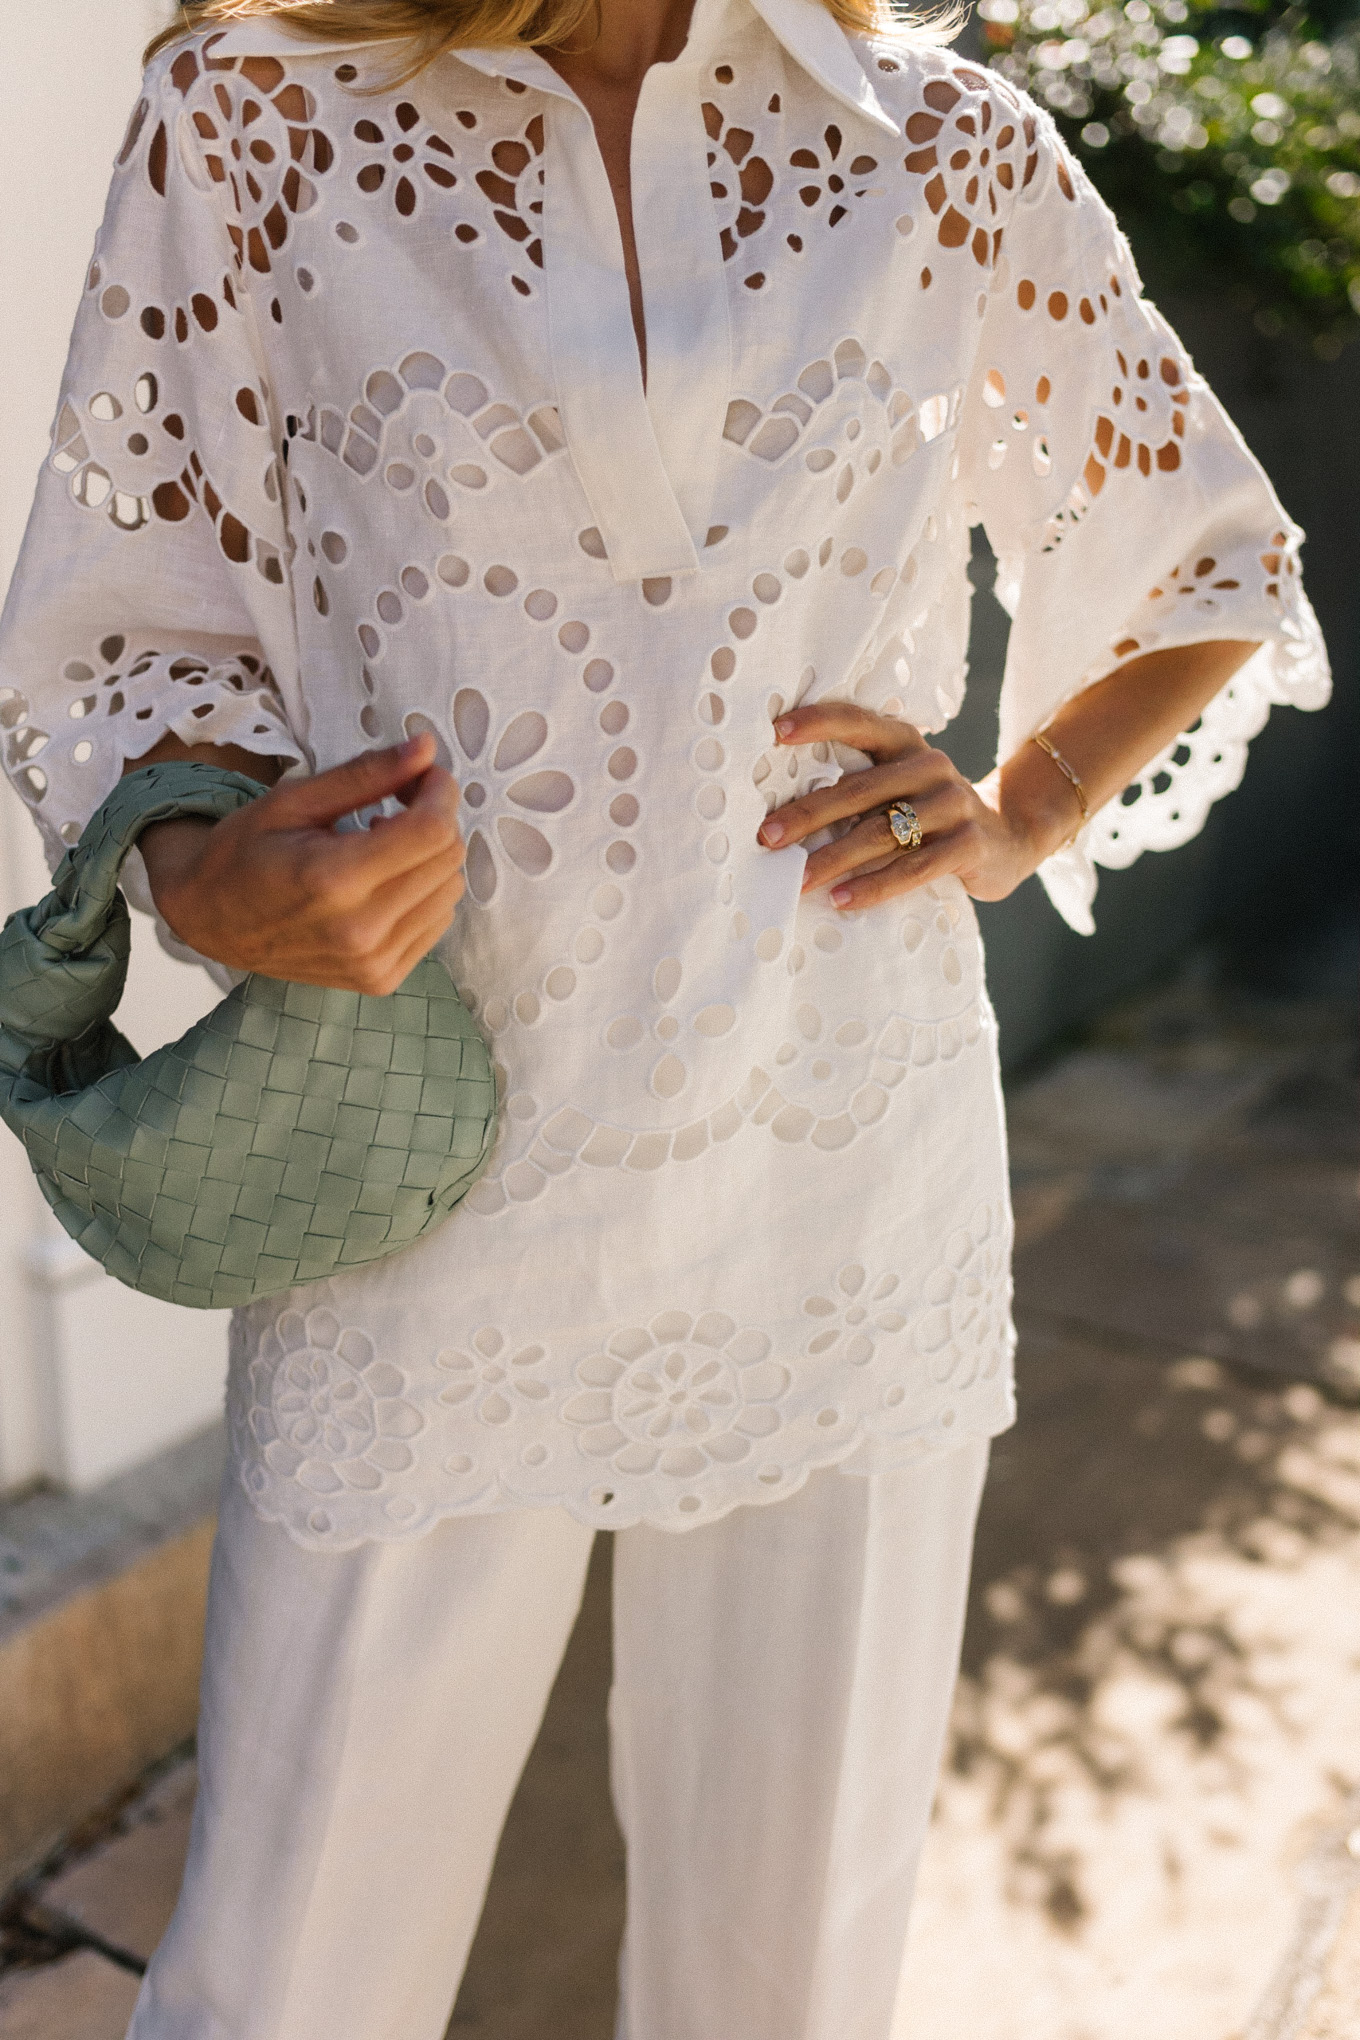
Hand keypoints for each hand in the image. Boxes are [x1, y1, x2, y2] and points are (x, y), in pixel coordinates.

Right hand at [137, 734, 465, 993]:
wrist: (210, 921)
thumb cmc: (245, 852)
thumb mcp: (295, 800)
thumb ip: (365, 775)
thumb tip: (426, 748)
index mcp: (334, 879)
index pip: (431, 831)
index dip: (439, 792)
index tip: (422, 775)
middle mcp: (360, 929)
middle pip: (447, 859)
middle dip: (435, 817)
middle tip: (398, 801)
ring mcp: (373, 962)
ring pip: (449, 891)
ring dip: (430, 857)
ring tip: (382, 843)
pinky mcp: (381, 979)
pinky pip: (436, 923)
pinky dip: (423, 891)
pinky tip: (383, 879)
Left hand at [755, 704, 1061, 912]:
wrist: (1009, 837)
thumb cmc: (931, 815)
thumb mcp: (901, 788)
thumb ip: (859, 789)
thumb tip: (782, 815)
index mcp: (906, 745)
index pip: (859, 723)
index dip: (819, 723)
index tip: (776, 731)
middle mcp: (931, 766)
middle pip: (860, 789)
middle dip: (809, 813)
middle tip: (767, 837)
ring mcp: (953, 804)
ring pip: (883, 832)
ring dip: (834, 858)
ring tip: (798, 880)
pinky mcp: (968, 844)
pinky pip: (914, 868)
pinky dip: (875, 886)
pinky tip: (842, 900)